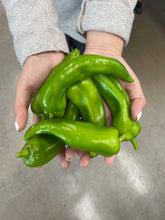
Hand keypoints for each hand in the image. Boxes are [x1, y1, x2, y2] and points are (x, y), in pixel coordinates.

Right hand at [14, 51, 90, 168]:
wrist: (49, 53)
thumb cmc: (33, 70)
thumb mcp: (24, 88)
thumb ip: (20, 107)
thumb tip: (19, 129)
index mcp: (46, 114)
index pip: (49, 136)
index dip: (52, 149)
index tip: (57, 162)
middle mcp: (60, 112)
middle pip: (66, 134)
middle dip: (71, 149)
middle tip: (76, 162)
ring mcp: (71, 105)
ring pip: (78, 126)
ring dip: (83, 140)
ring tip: (88, 154)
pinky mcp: (82, 95)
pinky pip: (87, 110)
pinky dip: (92, 121)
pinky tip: (97, 133)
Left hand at [64, 31, 145, 167]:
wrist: (101, 52)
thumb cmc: (117, 69)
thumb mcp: (132, 83)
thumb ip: (137, 100)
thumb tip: (137, 118)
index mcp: (111, 113)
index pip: (110, 135)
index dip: (110, 149)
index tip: (109, 161)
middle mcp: (96, 114)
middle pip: (92, 137)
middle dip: (88, 152)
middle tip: (84, 163)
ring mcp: (83, 108)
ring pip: (78, 130)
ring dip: (74, 144)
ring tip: (70, 157)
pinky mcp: (72, 100)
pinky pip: (67, 115)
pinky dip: (63, 127)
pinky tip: (60, 139)